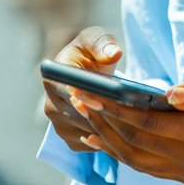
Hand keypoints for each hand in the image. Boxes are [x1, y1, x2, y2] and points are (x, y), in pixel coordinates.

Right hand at [42, 26, 121, 151]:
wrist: (87, 70)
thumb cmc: (92, 51)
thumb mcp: (97, 39)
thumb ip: (103, 44)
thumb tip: (114, 53)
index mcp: (52, 79)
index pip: (69, 93)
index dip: (88, 98)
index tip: (107, 99)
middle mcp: (50, 105)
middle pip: (80, 118)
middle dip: (105, 115)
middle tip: (132, 112)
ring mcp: (59, 124)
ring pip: (87, 133)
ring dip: (109, 129)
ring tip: (133, 119)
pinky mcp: (70, 138)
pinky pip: (90, 145)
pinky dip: (107, 139)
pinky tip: (125, 129)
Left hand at [71, 72, 183, 183]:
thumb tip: (169, 93)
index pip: (148, 123)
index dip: (116, 109)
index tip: (92, 93)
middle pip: (135, 142)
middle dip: (104, 120)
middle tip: (79, 98)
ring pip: (135, 159)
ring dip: (107, 138)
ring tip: (85, 114)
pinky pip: (145, 167)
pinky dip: (120, 153)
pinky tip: (103, 138)